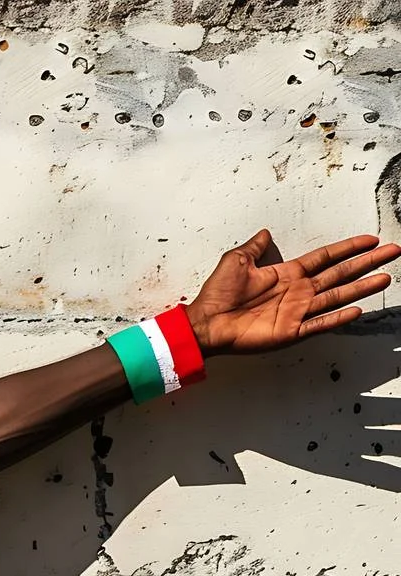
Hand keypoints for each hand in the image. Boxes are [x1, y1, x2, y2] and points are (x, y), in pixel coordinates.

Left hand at [184, 230, 399, 354]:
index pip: (326, 257)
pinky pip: (320, 323)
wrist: (206, 323)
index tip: (370, 240)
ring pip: (337, 296)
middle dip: (367, 262)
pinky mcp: (291, 330)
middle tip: (392, 252)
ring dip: (362, 287)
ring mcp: (297, 311)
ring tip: (385, 278)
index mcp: (287, 273)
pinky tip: (358, 309)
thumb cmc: (217, 294)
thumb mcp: (236, 260)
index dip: (348, 248)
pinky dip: (339, 317)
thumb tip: (265, 232)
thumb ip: (255, 247)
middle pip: (340, 273)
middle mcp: (297, 291)